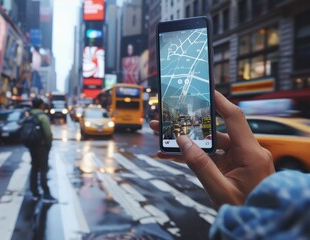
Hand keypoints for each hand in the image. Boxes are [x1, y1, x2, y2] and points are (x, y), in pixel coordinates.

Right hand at [150, 91, 274, 207]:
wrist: (258, 223)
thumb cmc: (245, 209)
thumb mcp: (219, 189)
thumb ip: (200, 165)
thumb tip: (182, 141)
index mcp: (251, 154)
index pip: (234, 118)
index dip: (219, 102)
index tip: (205, 90)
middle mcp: (247, 152)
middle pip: (214, 132)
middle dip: (188, 128)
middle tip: (166, 121)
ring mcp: (240, 159)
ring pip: (210, 145)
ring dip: (187, 144)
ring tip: (162, 141)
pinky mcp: (234, 166)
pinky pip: (212, 157)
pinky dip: (195, 157)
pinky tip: (174, 156)